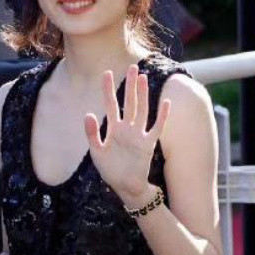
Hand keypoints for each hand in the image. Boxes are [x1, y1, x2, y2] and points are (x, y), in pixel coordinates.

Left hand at [85, 65, 171, 207]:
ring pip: (142, 110)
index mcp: (114, 129)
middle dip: (130, 86)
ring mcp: (138, 134)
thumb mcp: (96, 152)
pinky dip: (162, 116)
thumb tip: (88, 114)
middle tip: (132, 67)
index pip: (111, 104)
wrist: (125, 186)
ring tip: (143, 78)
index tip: (107, 74)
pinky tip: (166, 102)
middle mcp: (127, 128)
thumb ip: (92, 133)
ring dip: (143, 95)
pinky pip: (157, 127)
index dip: (109, 90)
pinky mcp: (148, 144)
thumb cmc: (110, 170)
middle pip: (130, 102)